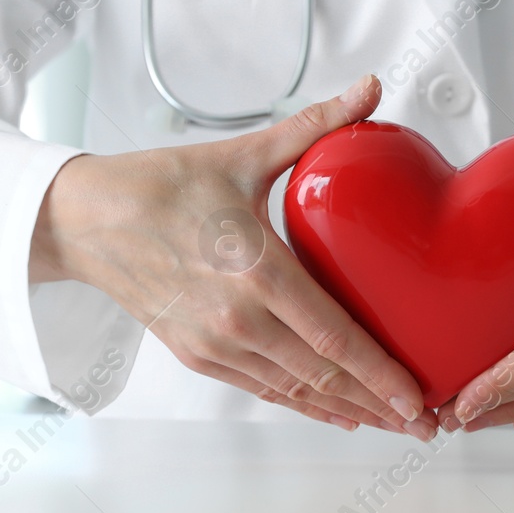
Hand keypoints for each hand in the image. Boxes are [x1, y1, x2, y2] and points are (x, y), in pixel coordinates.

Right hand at [31, 74, 436, 439]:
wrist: (86, 220)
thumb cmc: (161, 185)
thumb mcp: (245, 153)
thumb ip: (315, 125)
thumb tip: (368, 89)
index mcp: (254, 269)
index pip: (331, 335)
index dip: (379, 373)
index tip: (417, 395)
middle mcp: (235, 318)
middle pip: (322, 376)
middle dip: (379, 405)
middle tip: (427, 423)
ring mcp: (214, 344)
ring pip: (295, 392)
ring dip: (347, 411)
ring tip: (394, 423)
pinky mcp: (198, 355)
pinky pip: (263, 389)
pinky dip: (304, 404)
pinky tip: (338, 412)